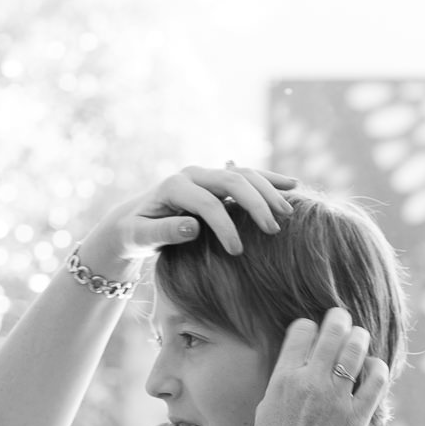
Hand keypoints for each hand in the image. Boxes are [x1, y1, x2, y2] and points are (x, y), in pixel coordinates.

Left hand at [79, 163, 297, 274]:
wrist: (133, 218)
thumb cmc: (135, 232)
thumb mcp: (140, 237)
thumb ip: (163, 232)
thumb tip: (193, 227)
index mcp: (174, 186)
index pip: (208, 203)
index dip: (225, 227)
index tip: (238, 252)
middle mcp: (193, 174)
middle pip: (233, 181)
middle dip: (256, 204)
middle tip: (274, 230)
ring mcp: (206, 174)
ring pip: (245, 174)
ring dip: (269, 190)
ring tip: (288, 212)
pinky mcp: (216, 180)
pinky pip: (248, 175)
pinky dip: (269, 180)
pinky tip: (292, 185)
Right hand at [252, 309, 389, 425]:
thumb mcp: (266, 407)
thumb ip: (283, 379)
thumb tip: (297, 359)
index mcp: (283, 379)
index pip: (302, 330)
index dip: (309, 326)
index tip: (314, 332)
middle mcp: (310, 383)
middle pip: (332, 331)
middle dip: (339, 319)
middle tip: (342, 319)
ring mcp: (335, 399)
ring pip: (356, 348)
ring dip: (359, 337)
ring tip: (359, 338)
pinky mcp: (356, 416)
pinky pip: (376, 379)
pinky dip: (377, 367)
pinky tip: (372, 368)